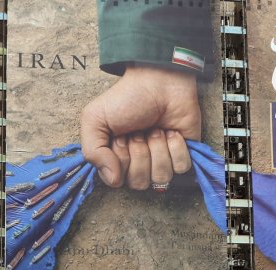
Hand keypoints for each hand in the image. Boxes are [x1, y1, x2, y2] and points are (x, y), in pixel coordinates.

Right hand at [79, 64, 200, 189]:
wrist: (159, 80)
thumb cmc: (126, 99)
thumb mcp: (94, 120)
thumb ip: (92, 153)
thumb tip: (114, 181)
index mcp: (115, 160)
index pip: (118, 180)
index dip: (121, 159)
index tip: (121, 136)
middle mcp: (138, 165)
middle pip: (140, 182)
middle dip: (140, 153)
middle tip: (139, 131)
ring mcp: (162, 161)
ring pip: (162, 177)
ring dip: (158, 148)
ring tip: (156, 129)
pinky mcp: (183, 154)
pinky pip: (181, 168)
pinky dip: (177, 147)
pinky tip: (172, 131)